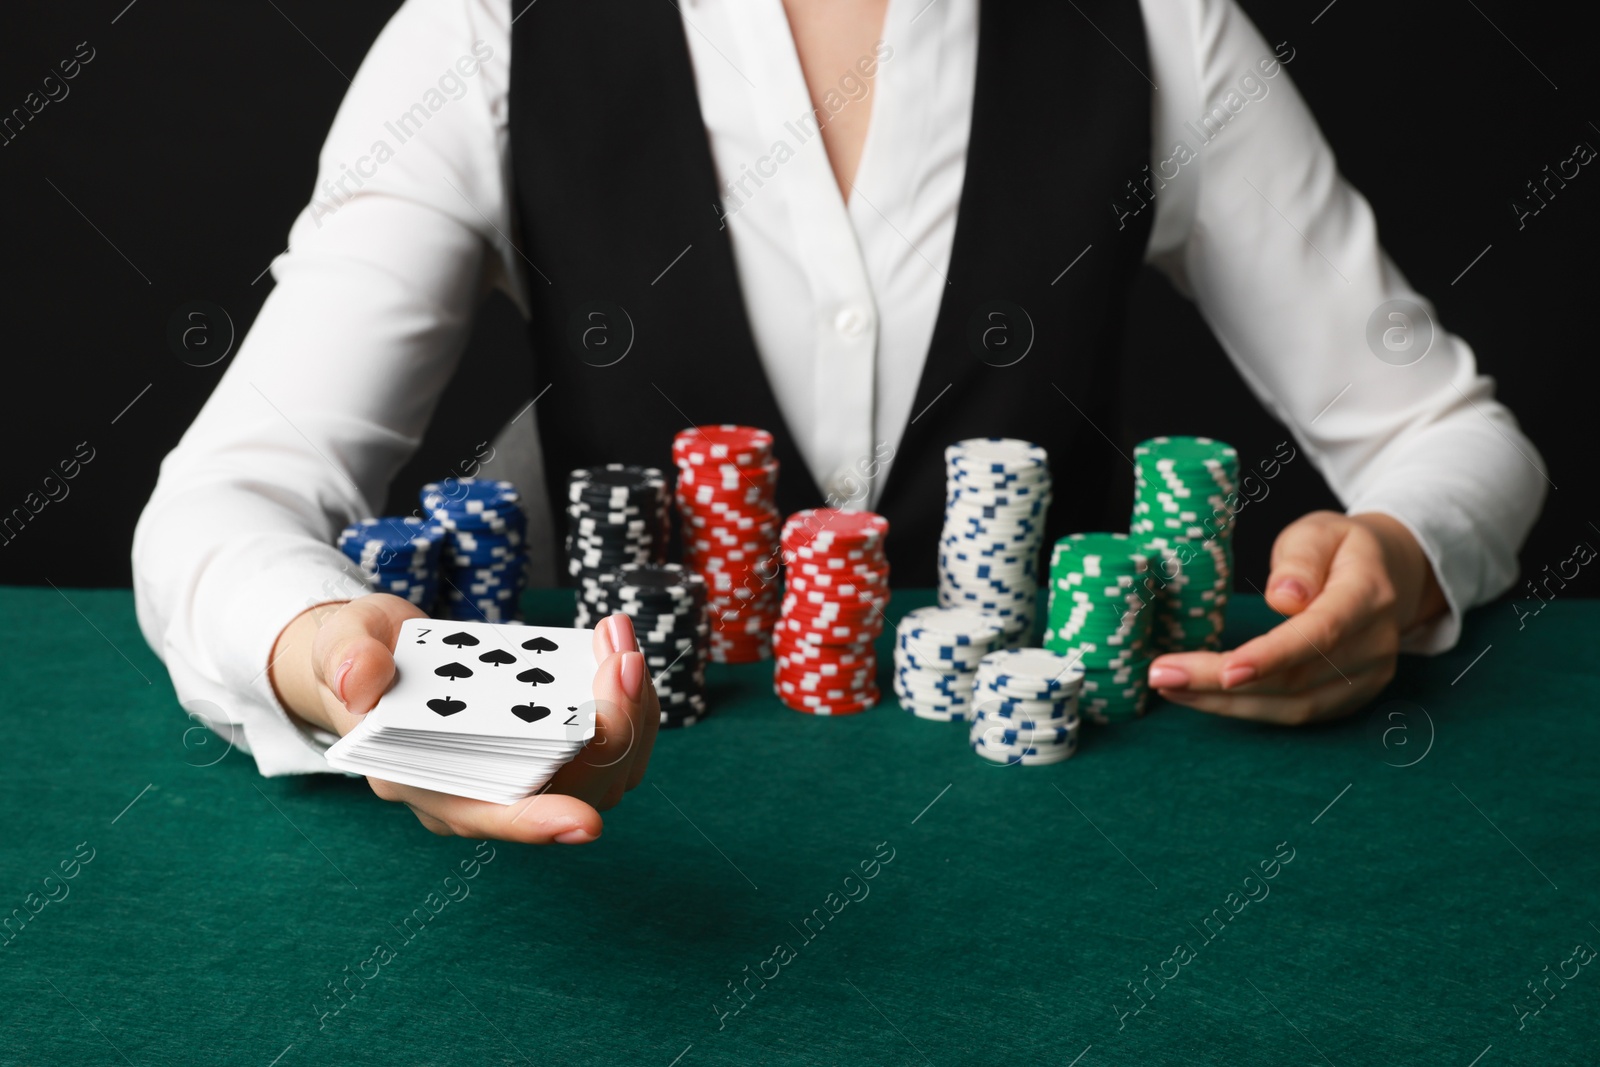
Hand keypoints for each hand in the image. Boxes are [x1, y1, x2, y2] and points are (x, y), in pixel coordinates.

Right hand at [269, 595, 657, 841]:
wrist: (381, 653)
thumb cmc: (361, 653)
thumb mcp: (342, 643)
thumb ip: (348, 659)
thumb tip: (362, 680)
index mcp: (422, 779)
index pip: (485, 815)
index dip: (535, 822)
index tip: (585, 824)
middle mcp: (479, 790)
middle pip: (567, 788)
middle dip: (611, 727)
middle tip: (622, 657)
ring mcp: (522, 773)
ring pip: (604, 773)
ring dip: (631, 711)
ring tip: (620, 641)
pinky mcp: (553, 748)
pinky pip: (612, 746)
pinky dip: (630, 702)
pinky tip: (619, 651)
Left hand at [1146, 511, 1446, 724]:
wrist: (1390, 573)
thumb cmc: (1342, 547)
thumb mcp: (1320, 531)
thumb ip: (1300, 559)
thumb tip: (1283, 598)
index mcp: (1368, 596)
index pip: (1318, 634)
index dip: (1271, 657)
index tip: (1224, 670)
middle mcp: (1374, 645)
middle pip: (1295, 679)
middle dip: (1222, 683)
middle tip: (1160, 675)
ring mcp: (1367, 677)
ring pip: (1293, 706)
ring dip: (1225, 704)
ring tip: (1169, 687)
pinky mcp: (1350, 697)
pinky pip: (1295, 712)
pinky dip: (1245, 709)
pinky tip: (1201, 696)